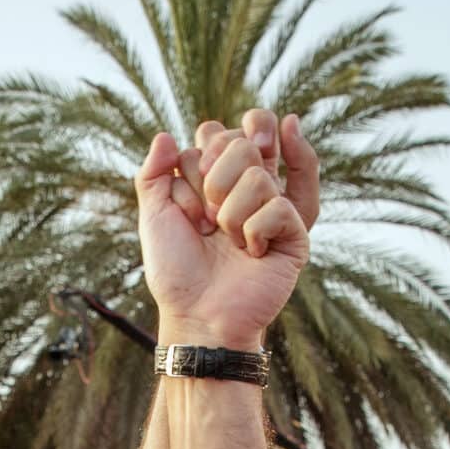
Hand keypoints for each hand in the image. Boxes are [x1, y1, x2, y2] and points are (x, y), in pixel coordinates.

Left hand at [137, 110, 315, 350]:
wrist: (197, 313)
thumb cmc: (176, 270)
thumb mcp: (154, 216)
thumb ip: (154, 172)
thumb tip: (165, 135)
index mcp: (218, 179)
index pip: (217, 135)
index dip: (198, 161)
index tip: (187, 198)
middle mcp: (248, 188)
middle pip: (241, 143)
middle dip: (213, 181)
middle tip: (207, 221)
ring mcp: (274, 207)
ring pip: (257, 175)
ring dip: (229, 215)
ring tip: (226, 243)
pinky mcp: (294, 233)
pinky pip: (278, 206)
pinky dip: (253, 232)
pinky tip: (252, 255)